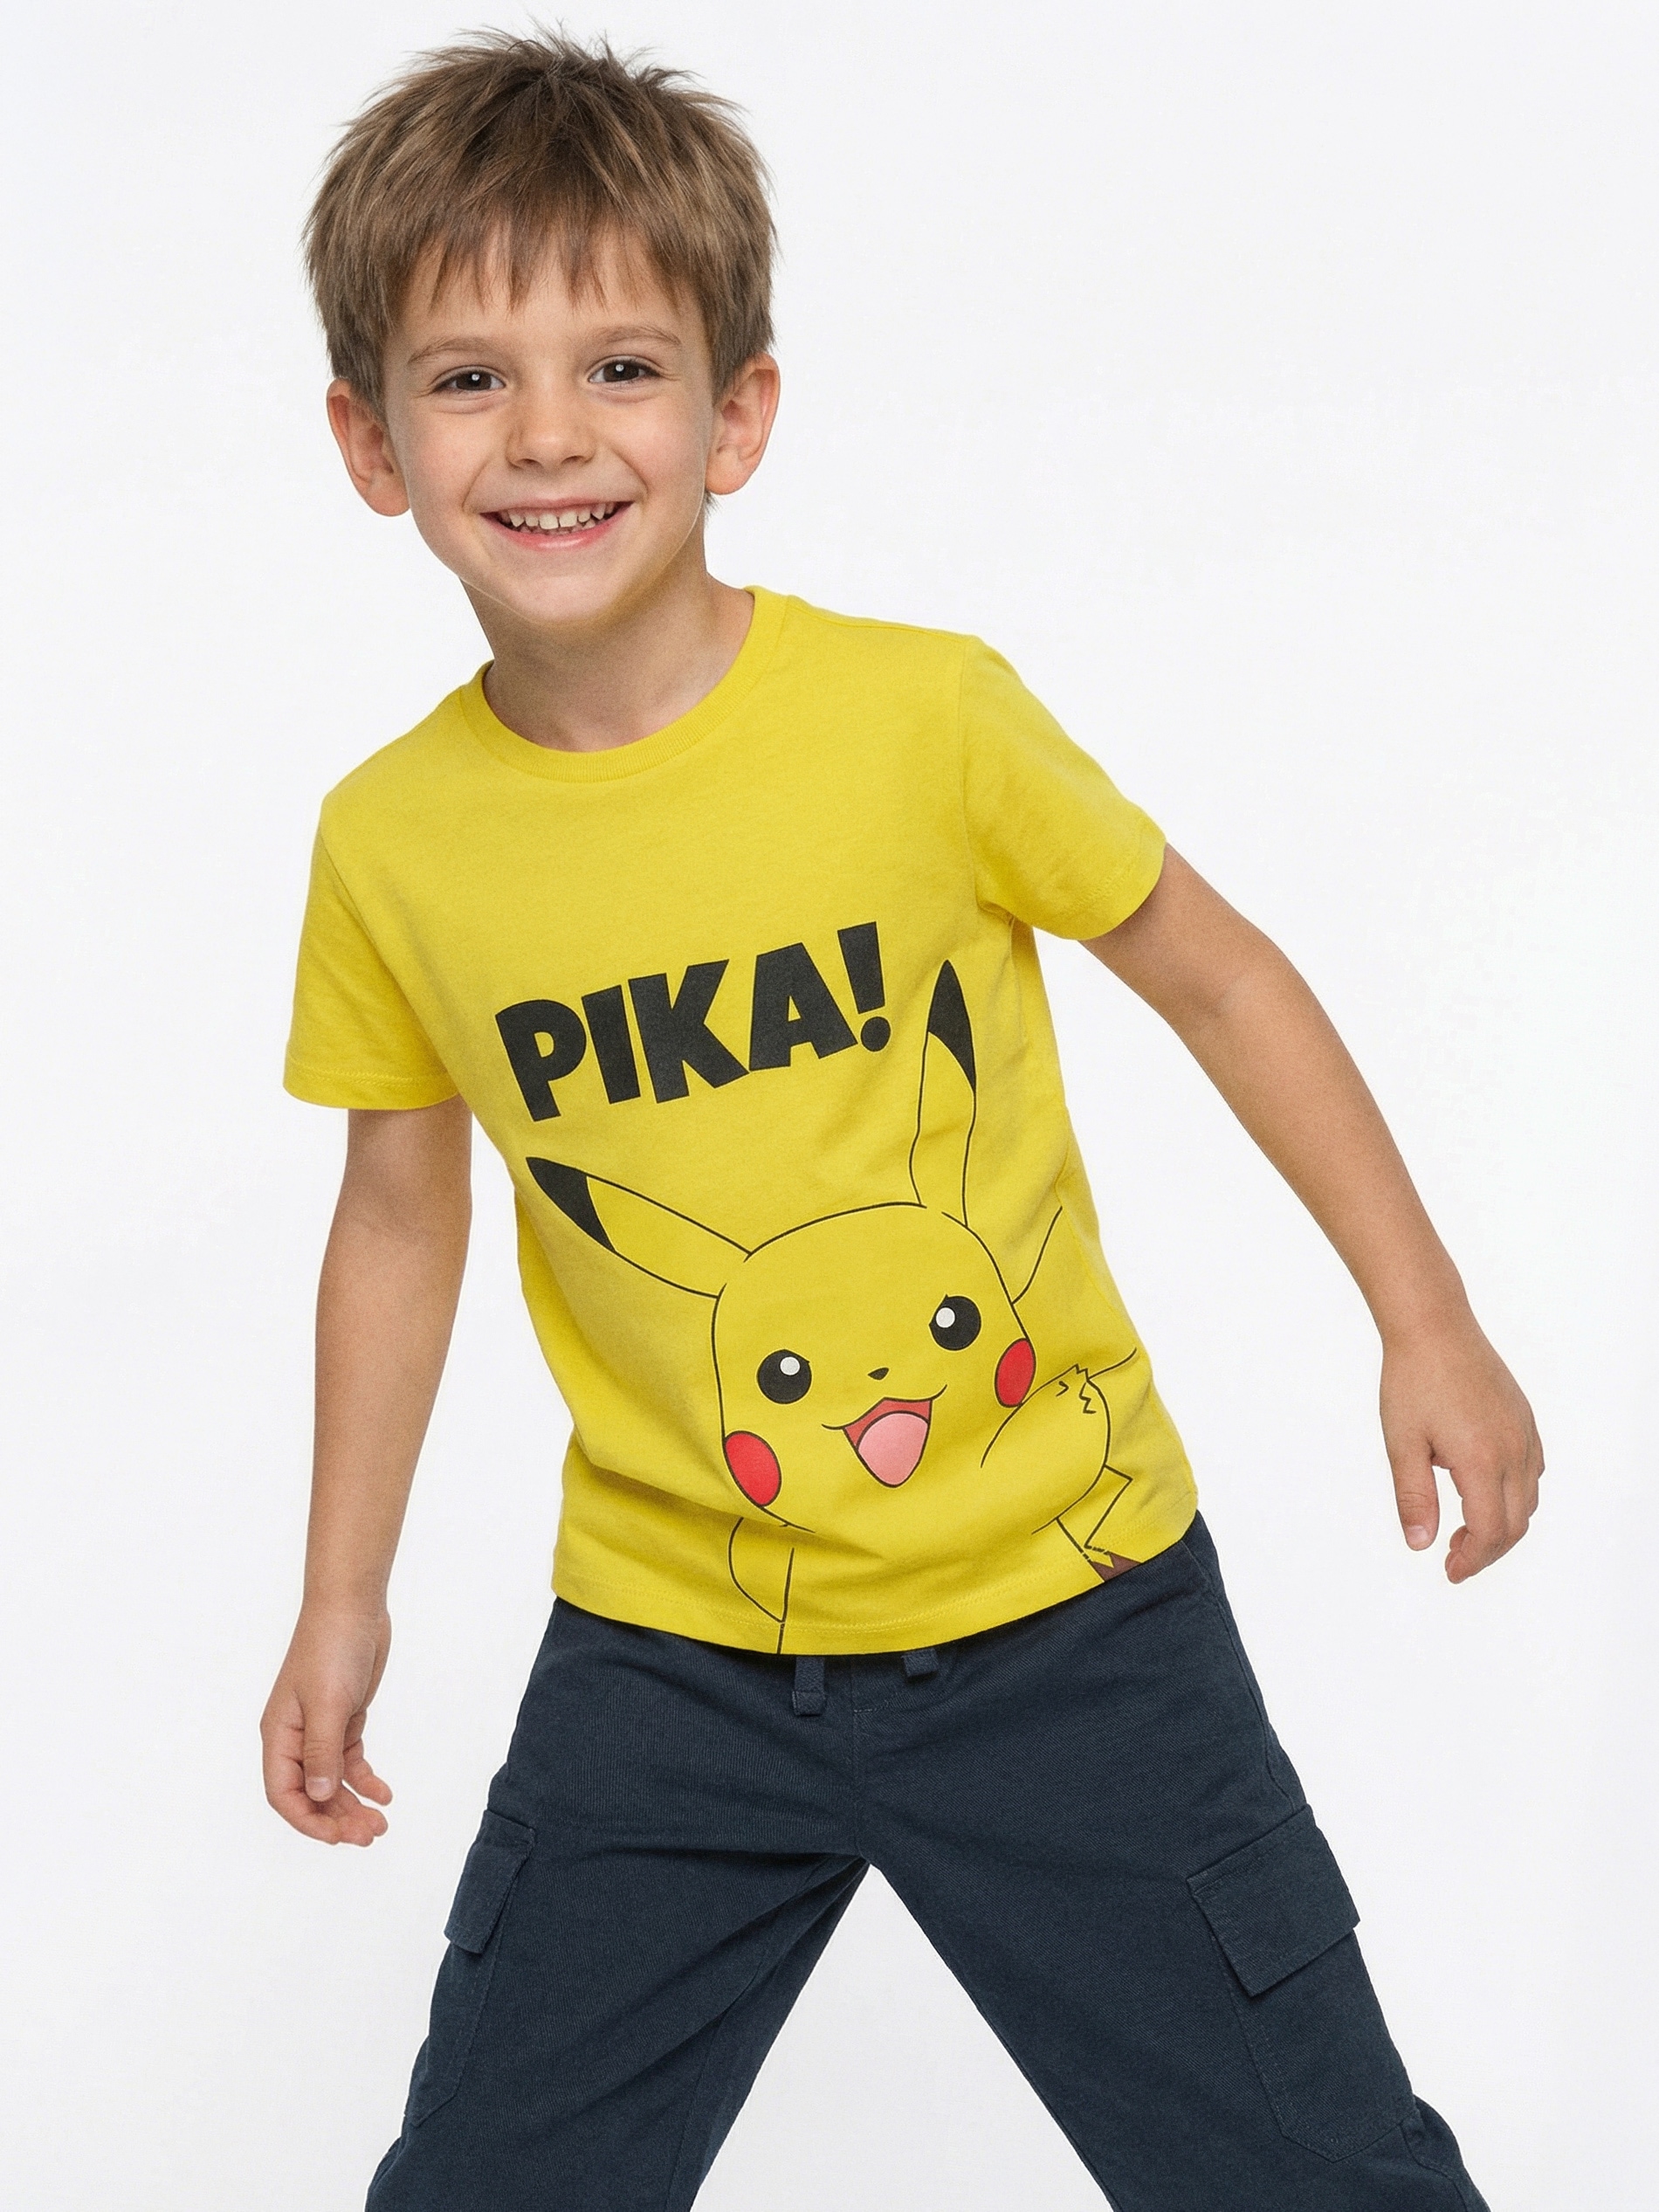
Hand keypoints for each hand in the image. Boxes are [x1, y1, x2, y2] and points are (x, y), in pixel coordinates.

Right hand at [261, 1606, 393, 1844]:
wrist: (353, 1607)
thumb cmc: (331, 1648)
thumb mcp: (328, 1703)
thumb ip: (323, 1751)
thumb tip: (318, 1797)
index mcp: (278, 1735)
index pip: (284, 1794)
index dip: (307, 1821)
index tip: (338, 1837)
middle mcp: (295, 1737)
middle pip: (310, 1794)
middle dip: (337, 1818)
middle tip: (370, 1835)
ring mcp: (319, 1729)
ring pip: (332, 1781)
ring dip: (353, 1804)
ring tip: (380, 1824)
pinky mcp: (344, 1719)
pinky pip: (350, 1761)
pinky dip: (366, 1780)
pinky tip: (384, 1794)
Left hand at [1380, 1316, 1542, 1581]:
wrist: (1434, 1326)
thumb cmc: (1412, 1380)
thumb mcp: (1402, 1443)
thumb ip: (1413, 1497)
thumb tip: (1420, 1544)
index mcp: (1481, 1460)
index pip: (1488, 1531)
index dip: (1471, 1559)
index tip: (1449, 1570)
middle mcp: (1513, 1450)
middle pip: (1514, 1524)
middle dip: (1487, 1551)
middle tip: (1454, 1560)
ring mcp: (1524, 1434)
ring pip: (1528, 1500)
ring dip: (1502, 1525)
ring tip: (1465, 1531)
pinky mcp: (1524, 1419)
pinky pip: (1533, 1472)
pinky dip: (1515, 1496)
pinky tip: (1484, 1493)